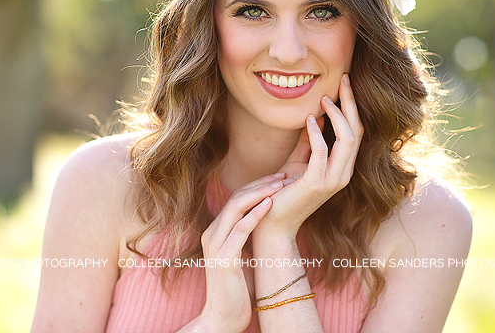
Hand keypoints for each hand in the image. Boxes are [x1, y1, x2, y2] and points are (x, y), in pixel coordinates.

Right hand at [198, 172, 291, 331]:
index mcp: (215, 232)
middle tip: (283, 176)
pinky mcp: (224, 259)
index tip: (278, 179)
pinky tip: (270, 204)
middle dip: (260, 184)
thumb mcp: (242, 255)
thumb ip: (247, 237)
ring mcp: (216, 246)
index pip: (235, 199)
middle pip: (235, 198)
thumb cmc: (237, 289)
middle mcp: (211, 234)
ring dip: (260, 193)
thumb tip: (267, 219)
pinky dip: (256, 214)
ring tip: (280, 185)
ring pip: (236, 208)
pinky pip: (240, 229)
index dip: (257, 186)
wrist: (223, 317)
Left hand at [253, 73, 363, 240]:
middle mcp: (343, 174)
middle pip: (357, 132)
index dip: (352, 107)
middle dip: (351, 104)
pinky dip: (317, 132)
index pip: (356, 132)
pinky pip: (323, 151)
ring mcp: (333, 180)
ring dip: (337, 115)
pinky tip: (309, 119)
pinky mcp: (317, 183)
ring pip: (347, 139)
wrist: (271, 221)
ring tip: (324, 99)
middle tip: (344, 80)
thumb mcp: (299, 160)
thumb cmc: (283, 190)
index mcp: (342, 168)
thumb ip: (309, 141)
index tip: (345, 84)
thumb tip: (316, 116)